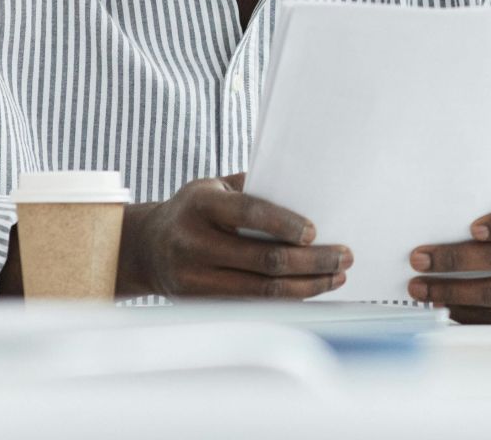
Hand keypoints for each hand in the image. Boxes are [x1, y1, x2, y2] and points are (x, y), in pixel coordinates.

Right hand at [124, 172, 351, 298]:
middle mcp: (194, 241)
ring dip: (307, 285)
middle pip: (264, 259)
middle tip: (344, 256)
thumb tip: (307, 193)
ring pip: (262, 290)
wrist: (146, 247)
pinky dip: (286, 299)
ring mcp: (194, 277)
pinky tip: (309, 290)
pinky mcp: (200, 302)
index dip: (284, 223)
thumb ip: (253, 188)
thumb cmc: (194, 210)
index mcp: (201, 204)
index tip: (315, 232)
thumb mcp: (214, 186)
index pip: (248, 213)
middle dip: (312, 261)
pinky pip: (252, 305)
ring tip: (336, 276)